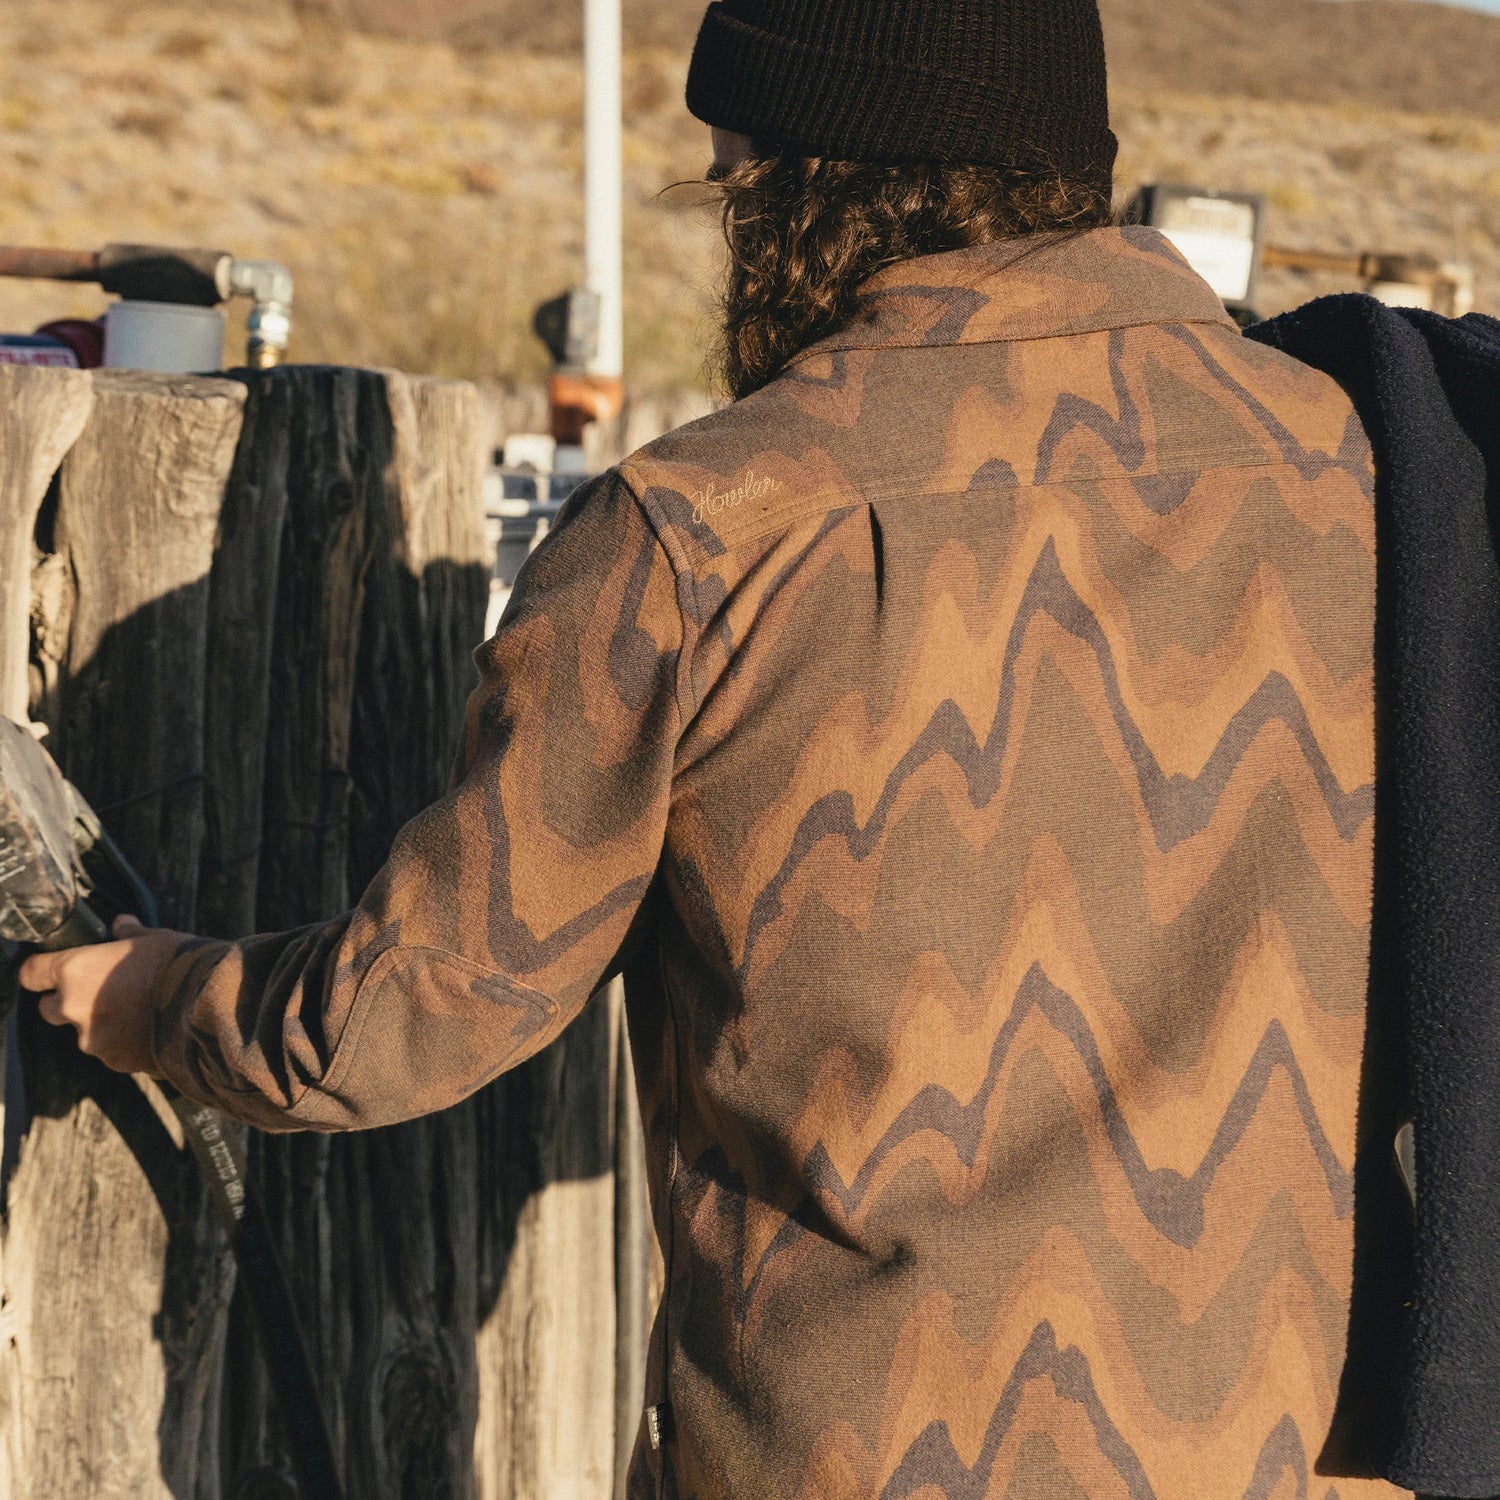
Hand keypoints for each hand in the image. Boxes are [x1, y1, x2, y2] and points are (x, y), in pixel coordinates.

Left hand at [19, 915, 184, 1076]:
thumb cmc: (180, 964)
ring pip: (85, 1032)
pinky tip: (152, 1030)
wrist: (210, 1007)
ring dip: (103, 1023)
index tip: (53, 969)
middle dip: (69, 1002)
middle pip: (50, 1009)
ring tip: (140, 1012)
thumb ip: (130, 935)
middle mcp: (75, 1007)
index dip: (41, 970)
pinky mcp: (117, 1061)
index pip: (32, 973)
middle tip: (103, 991)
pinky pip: (112, 1051)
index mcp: (76, 970)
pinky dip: (126, 1042)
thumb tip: (121, 924)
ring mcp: (94, 1039)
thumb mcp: (156, 938)